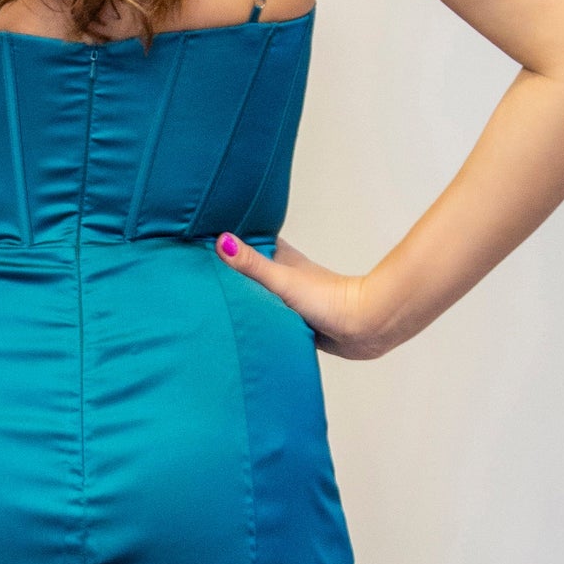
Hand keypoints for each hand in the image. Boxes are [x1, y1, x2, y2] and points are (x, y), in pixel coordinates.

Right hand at [215, 234, 383, 359]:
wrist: (362, 327)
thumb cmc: (330, 299)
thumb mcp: (282, 279)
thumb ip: (252, 264)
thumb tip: (221, 241)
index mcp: (282, 259)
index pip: (251, 242)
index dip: (230, 239)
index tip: (203, 237)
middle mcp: (285, 278)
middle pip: (252, 271)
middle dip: (231, 271)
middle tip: (202, 270)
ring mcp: (290, 301)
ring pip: (259, 297)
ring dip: (244, 299)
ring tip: (213, 300)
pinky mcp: (295, 323)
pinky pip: (269, 320)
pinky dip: (257, 321)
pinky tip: (242, 327)